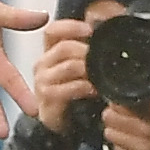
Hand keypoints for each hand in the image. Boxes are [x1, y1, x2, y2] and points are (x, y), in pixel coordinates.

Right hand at [33, 18, 96, 137]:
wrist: (67, 123)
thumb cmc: (77, 92)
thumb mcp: (83, 67)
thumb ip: (89, 50)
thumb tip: (107, 30)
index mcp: (51, 51)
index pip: (54, 30)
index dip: (71, 26)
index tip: (90, 28)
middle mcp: (43, 64)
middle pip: (64, 47)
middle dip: (86, 50)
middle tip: (102, 56)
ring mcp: (42, 82)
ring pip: (68, 66)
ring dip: (88, 69)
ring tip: (101, 73)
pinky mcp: (46, 100)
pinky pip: (67, 88)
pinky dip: (84, 87)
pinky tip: (94, 90)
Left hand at [96, 35, 149, 149]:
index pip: (119, 100)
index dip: (117, 95)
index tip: (121, 92)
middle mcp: (144, 129)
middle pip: (110, 116)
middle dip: (114, 109)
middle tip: (121, 105)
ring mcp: (142, 147)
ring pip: (110, 132)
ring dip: (114, 125)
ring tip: (123, 120)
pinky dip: (119, 142)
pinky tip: (128, 135)